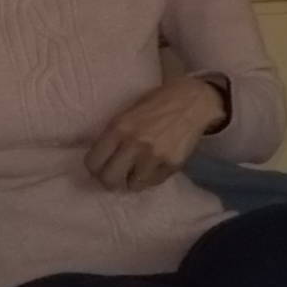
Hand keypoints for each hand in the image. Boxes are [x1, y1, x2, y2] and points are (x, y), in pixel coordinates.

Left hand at [85, 77, 226, 191]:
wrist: (193, 101)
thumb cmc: (155, 106)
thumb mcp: (126, 115)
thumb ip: (112, 138)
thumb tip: (98, 164)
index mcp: (118, 128)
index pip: (92, 162)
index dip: (95, 168)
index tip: (100, 168)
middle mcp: (134, 143)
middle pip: (109, 179)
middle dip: (110, 181)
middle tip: (116, 176)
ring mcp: (154, 155)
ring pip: (132, 185)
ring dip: (133, 180)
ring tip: (138, 169)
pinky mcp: (172, 163)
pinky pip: (153, 182)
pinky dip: (151, 178)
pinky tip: (155, 165)